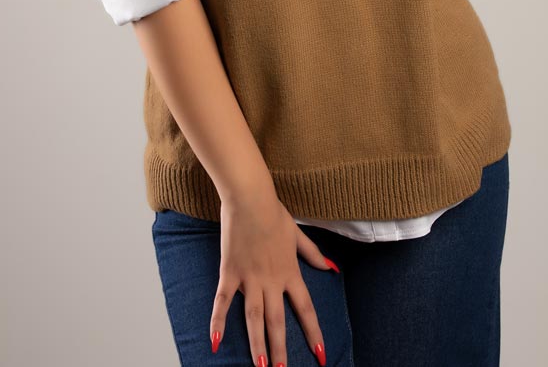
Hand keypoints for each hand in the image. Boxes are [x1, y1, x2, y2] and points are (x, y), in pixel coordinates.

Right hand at [211, 185, 332, 365]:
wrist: (250, 198)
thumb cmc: (274, 213)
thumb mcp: (298, 234)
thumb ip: (313, 254)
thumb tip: (333, 268)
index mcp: (290, 272)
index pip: (305, 308)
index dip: (313, 333)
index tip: (320, 355)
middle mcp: (271, 280)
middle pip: (277, 321)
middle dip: (280, 349)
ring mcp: (249, 278)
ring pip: (253, 317)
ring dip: (257, 343)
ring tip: (260, 366)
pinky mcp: (229, 272)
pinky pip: (222, 300)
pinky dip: (218, 321)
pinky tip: (215, 342)